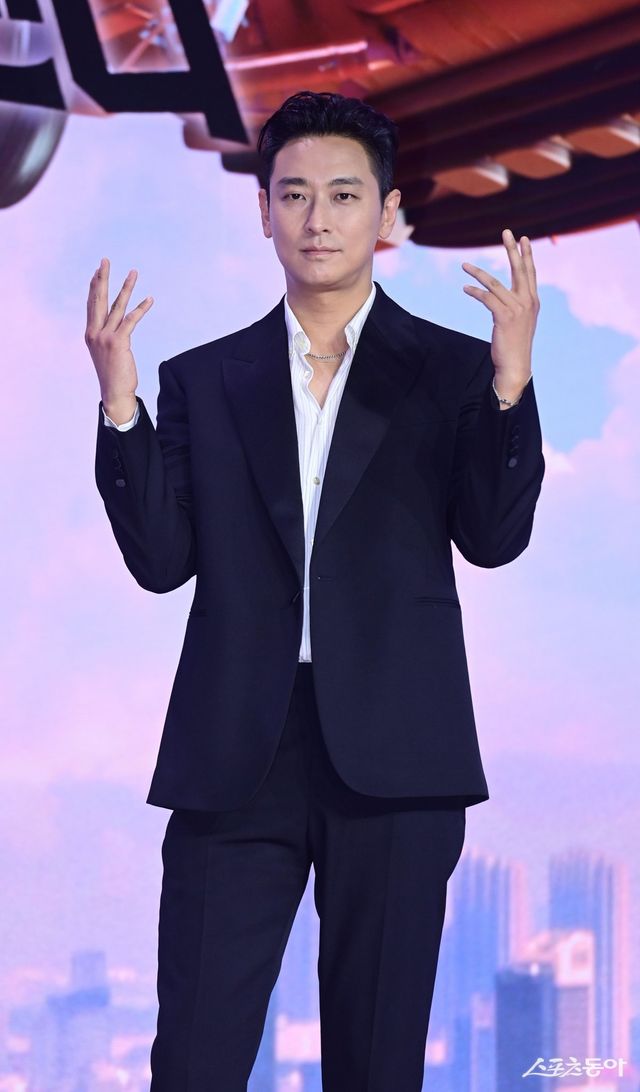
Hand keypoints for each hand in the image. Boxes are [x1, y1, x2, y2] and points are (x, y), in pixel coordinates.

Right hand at [85, 258, 153, 408]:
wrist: (114, 393)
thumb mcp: (105, 352)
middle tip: (105, 260)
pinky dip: (141, 309)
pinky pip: (131, 321)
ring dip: (126, 287)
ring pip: (117, 306)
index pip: (91, 304)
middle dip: (102, 278)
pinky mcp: (118, 343)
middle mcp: (95, 332)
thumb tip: (113, 326)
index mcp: (90, 333)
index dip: (94, 286)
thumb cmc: (113, 374)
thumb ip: (106, 336)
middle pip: (98, 299)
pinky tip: (149, 299)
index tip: (97, 271)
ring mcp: (105, 337)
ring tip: (134, 272)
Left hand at [461, 228, 538, 396]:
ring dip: (477, 273)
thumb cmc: (515, 345)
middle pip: (519, 270)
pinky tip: (465, 289)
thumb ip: (516, 305)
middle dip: (512, 249)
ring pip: (495, 283)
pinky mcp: (504, 317)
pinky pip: (487, 298)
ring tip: (464, 264)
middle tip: (506, 231)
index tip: (523, 238)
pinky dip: (474, 292)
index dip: (526, 255)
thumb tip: (504, 296)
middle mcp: (528, 302)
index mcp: (532, 301)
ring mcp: (517, 309)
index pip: (530, 273)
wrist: (516, 365)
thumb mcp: (520, 321)